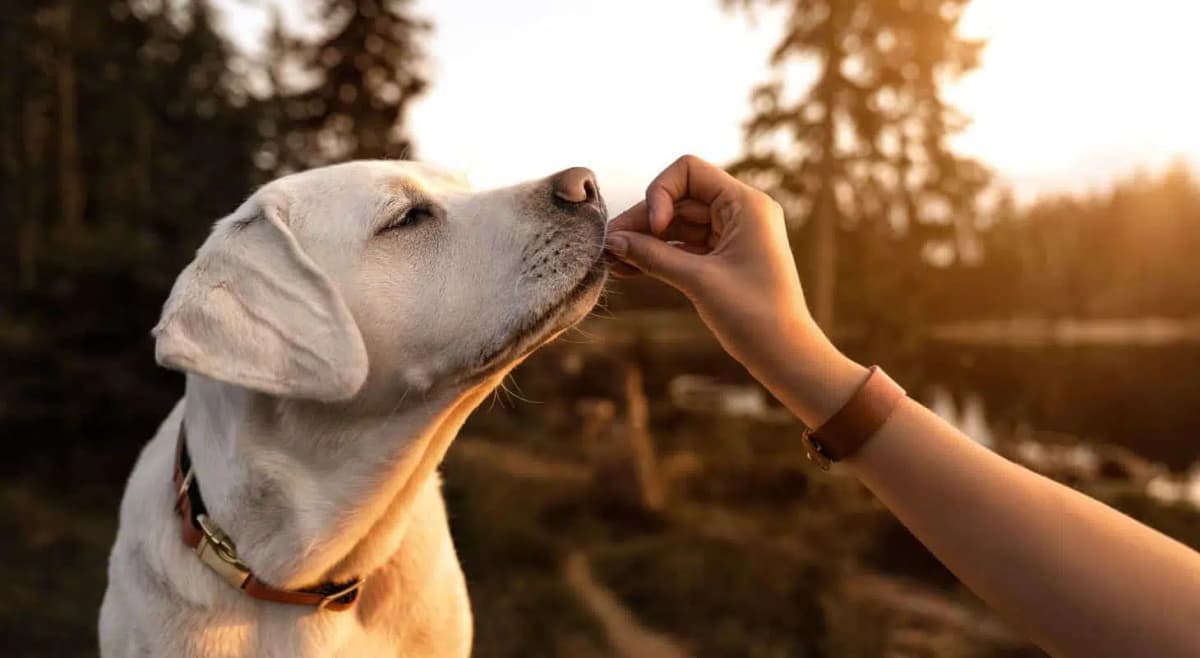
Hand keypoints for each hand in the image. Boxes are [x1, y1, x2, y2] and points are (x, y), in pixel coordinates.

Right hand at [605, 155, 864, 426]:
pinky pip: (684, 247)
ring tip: (611, 260)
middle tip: (608, 246)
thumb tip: (612, 241)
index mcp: (746, 204)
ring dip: (645, 240)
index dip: (661, 192)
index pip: (689, 171)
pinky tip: (628, 268)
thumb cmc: (753, 315)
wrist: (785, 355)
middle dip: (643, 221)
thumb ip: (653, 256)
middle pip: (678, 199)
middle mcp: (740, 211)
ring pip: (677, 225)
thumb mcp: (699, 281)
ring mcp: (731, 235)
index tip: (654, 228)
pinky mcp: (723, 258)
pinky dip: (659, 255)